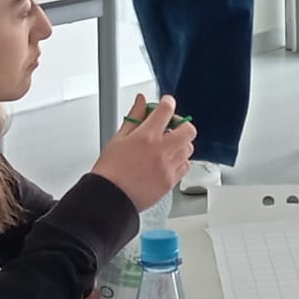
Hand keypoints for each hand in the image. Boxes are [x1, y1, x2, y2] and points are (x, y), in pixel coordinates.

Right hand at [89, 94, 194, 209]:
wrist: (110, 197)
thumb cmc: (110, 170)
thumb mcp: (119, 138)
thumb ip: (134, 116)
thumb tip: (141, 100)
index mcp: (146, 136)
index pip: (166, 110)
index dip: (167, 102)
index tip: (165, 103)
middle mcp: (161, 150)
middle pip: (187, 128)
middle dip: (181, 123)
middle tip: (170, 126)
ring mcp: (168, 167)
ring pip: (189, 147)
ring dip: (181, 142)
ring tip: (167, 145)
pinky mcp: (171, 181)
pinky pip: (186, 166)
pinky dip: (180, 160)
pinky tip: (168, 160)